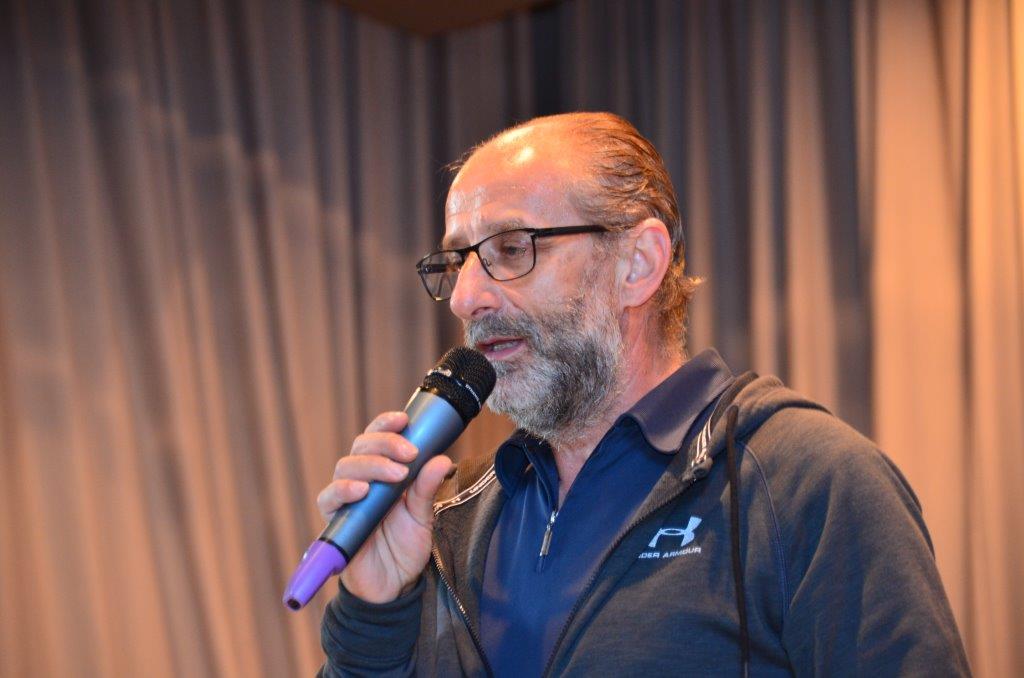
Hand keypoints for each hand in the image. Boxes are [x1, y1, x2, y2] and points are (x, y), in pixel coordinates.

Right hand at [316, 411, 453, 603]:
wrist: (393, 586)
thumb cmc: (405, 546)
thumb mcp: (423, 516)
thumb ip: (427, 488)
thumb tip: (442, 459)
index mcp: (382, 473)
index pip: (377, 438)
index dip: (386, 424)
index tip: (405, 420)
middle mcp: (361, 481)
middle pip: (361, 447)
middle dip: (385, 444)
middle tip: (409, 455)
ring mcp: (346, 500)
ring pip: (345, 468)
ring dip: (371, 466)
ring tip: (396, 475)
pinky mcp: (335, 522)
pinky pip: (329, 499)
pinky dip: (343, 490)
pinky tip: (362, 491)